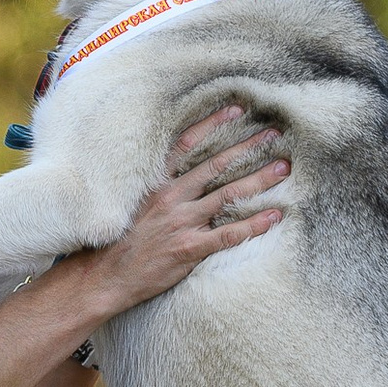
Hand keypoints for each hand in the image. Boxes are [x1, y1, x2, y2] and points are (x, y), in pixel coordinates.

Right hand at [62, 105, 286, 315]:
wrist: (103, 277)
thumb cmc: (118, 243)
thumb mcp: (133, 206)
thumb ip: (161, 191)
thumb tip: (185, 177)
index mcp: (156, 185)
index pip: (186, 145)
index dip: (212, 124)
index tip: (237, 109)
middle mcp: (171, 198)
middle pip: (216, 166)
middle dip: (248, 147)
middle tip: (275, 134)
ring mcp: (181, 223)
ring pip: (227, 195)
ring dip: (259, 180)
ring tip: (284, 169)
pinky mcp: (189, 248)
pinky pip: (228, 234)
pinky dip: (254, 224)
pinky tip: (275, 216)